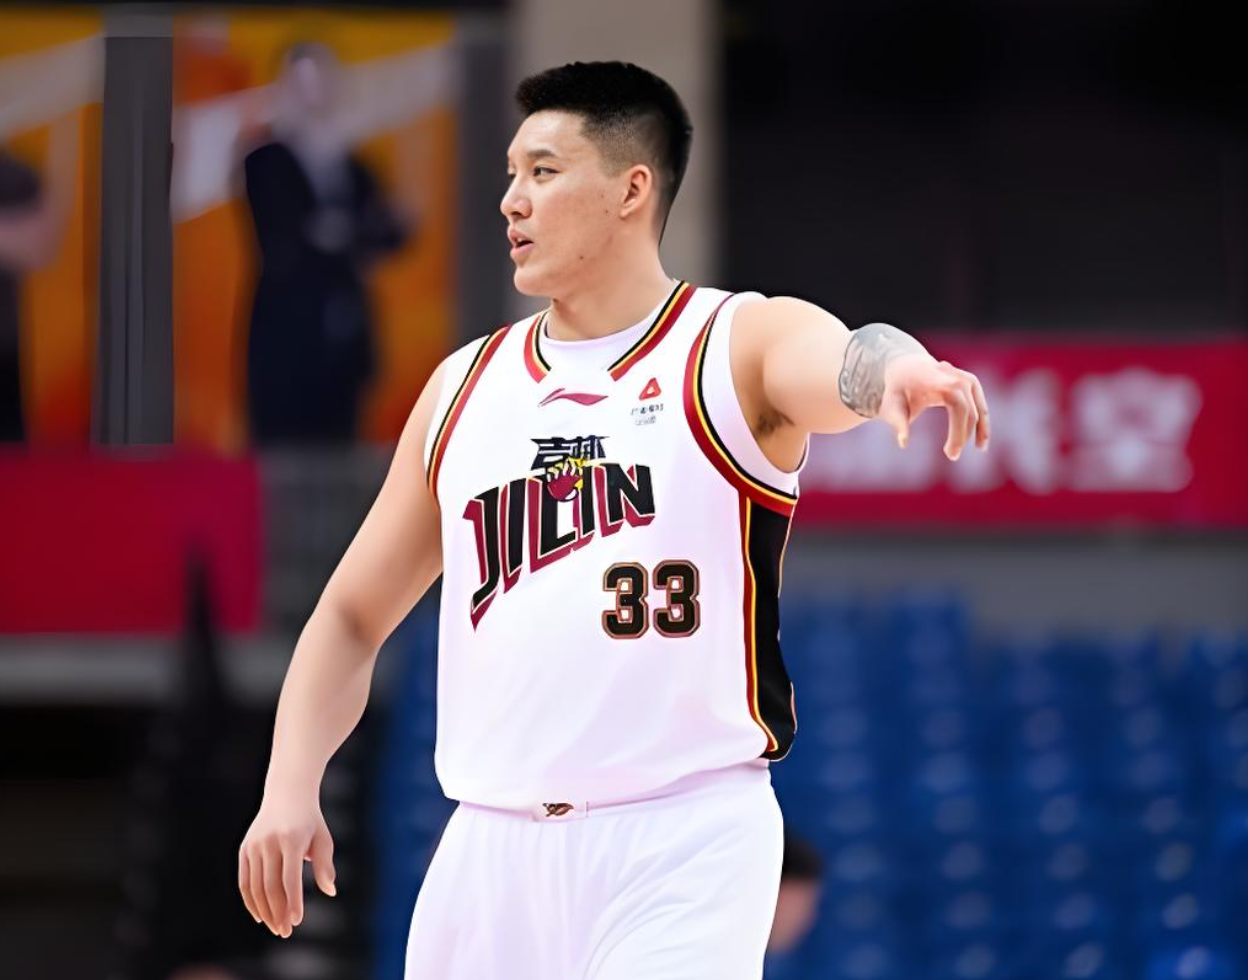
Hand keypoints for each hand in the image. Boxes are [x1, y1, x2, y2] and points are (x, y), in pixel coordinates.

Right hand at [238, 791, 336, 936]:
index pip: (290, 877)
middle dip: (278, 912)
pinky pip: (244, 881)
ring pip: (255, 886)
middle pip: (270, 886)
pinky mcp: (244, 849)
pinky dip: (250, 901)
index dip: (293, 901)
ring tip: (276, 928)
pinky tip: (260, 917)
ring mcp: (254, 845)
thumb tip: (330, 891)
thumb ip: (325, 865)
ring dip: (265, 911)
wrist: (287, 794)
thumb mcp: (323, 838)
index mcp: (291, 838)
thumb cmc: (311, 821)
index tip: (297, 921)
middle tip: (286, 932)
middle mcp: (269, 842)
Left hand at [877, 354, 989, 459]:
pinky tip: (982, 441)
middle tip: (952, 456)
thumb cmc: (897, 389)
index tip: (949, 452)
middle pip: (967, 408)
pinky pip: (981, 405)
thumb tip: (903, 443)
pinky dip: (983, 423)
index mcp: (935, 378)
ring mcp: (965, 378)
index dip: (958, 428)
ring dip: (980, 430)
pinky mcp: (971, 383)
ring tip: (979, 450)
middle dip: (962, 435)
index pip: (957, 402)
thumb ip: (898, 422)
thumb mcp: (891, 404)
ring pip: (979, 408)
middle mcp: (954, 375)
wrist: (906, 367)